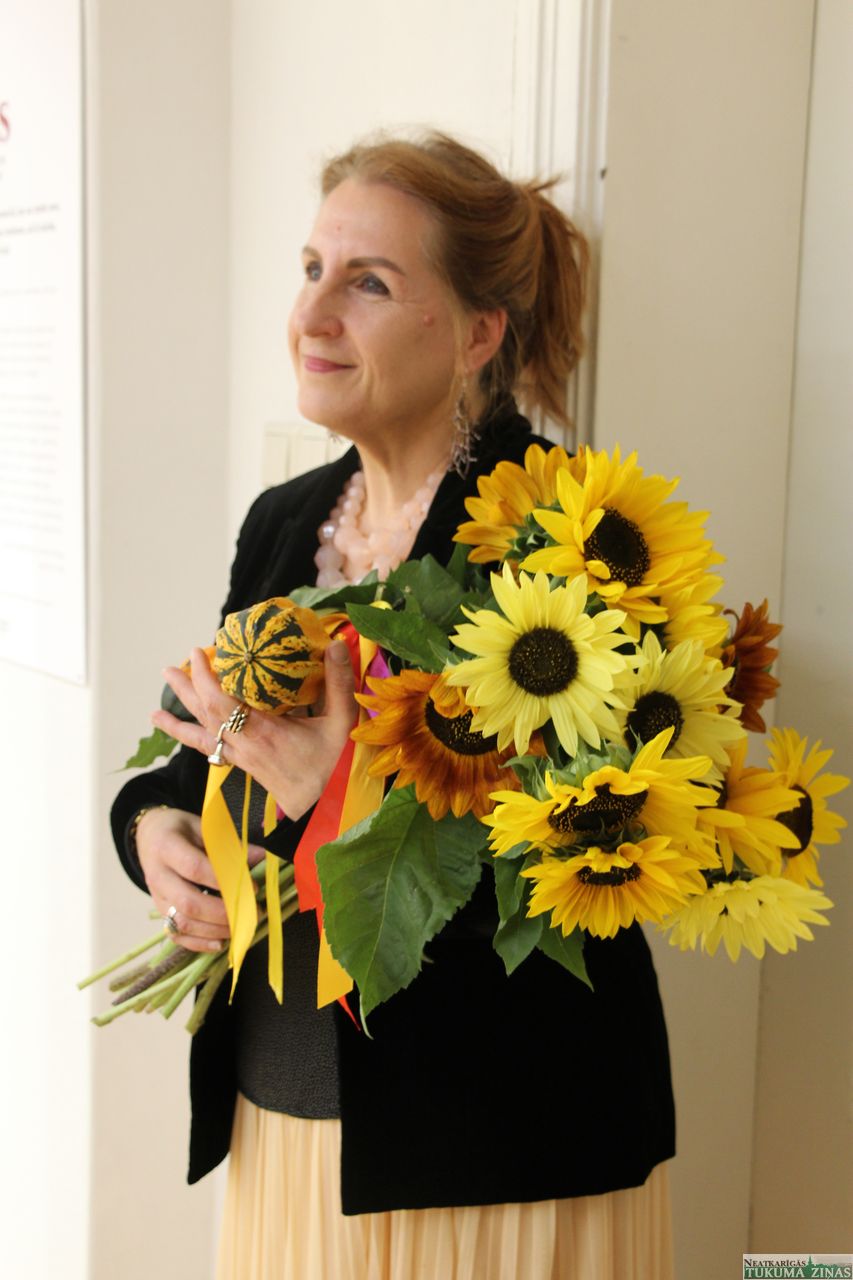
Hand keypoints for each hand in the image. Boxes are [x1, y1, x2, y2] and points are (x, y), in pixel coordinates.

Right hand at [134, 807, 265, 952]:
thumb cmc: (181, 830)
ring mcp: (156, 897)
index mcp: (167, 847)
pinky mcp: (160, 912)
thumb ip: (230, 845)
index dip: (224, 881)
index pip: (194, 868)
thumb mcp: (204, 827)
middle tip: (251, 913)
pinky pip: (175, 935)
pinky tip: (221, 943)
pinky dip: (198, 944)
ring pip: (181, 923)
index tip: (252, 888)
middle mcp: (158, 875)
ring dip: (214, 931)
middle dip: (222, 913)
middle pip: (188, 902)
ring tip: (241, 928)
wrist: (149, 836)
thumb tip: (262, 858)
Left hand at [151, 639, 357, 820]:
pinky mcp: (246, 766)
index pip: (222, 703)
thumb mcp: (343, 722)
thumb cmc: (337, 766)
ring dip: (180, 720)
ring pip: (204, 735)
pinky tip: (183, 734)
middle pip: (205, 715)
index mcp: (264, 732)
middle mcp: (246, 746)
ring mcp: (243, 758)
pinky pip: (212, 751)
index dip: (205, 677)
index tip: (199, 652)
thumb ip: (340, 682)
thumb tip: (338, 643)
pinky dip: (194, 740)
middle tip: (168, 669)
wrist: (329, 810)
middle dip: (186, 691)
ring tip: (155, 712)